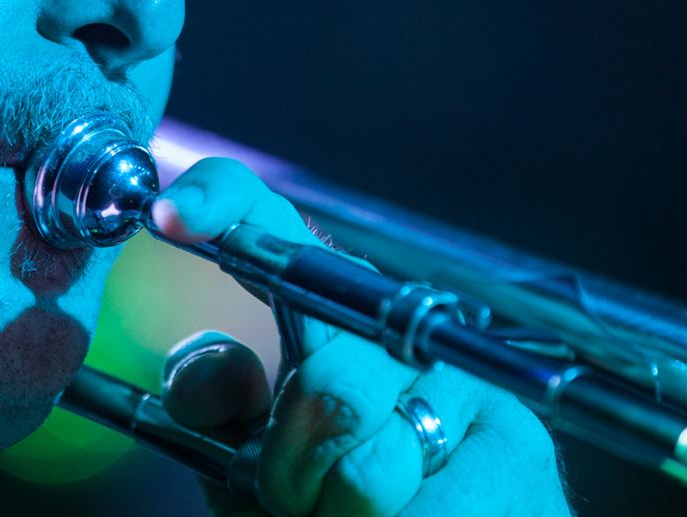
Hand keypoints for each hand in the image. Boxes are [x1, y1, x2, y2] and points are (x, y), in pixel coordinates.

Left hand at [152, 158, 570, 516]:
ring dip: (338, 513)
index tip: (168, 216)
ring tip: (354, 516)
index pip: (273, 224)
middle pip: (329, 382)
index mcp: (328, 311)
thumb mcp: (248, 464)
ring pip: (368, 462)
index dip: (221, 201)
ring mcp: (469, 380)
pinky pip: (423, 510)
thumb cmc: (330, 509)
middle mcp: (401, 324)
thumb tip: (214, 361)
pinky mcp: (518, 450)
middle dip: (293, 467)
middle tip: (296, 498)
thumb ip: (217, 410)